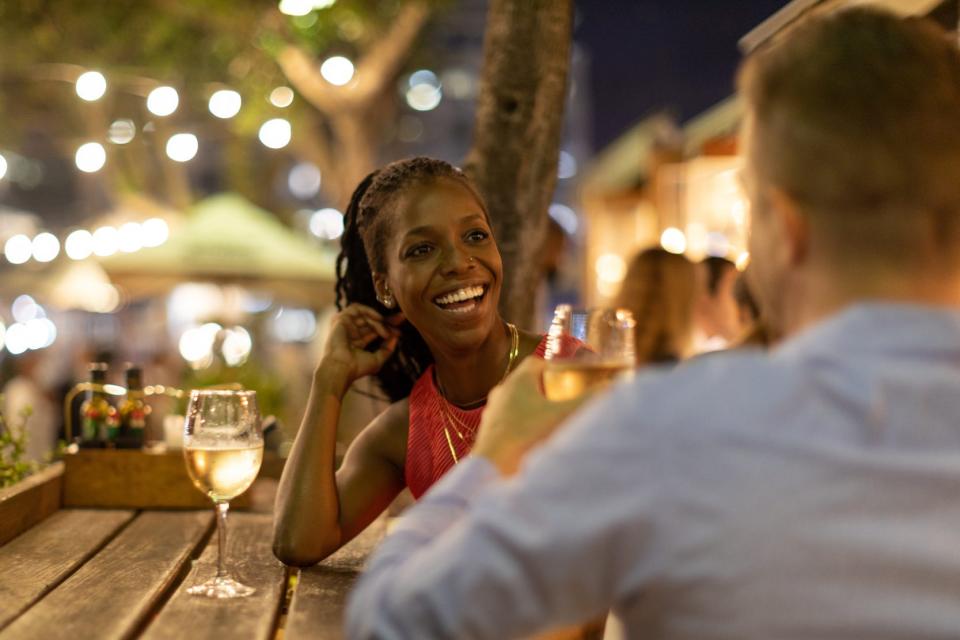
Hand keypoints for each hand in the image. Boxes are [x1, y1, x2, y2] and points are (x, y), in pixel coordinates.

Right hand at [318, 304, 403, 391]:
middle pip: (371, 320)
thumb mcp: (378, 359)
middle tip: (400, 320)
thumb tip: (396, 337)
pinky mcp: (341, 319)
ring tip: (386, 330)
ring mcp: (346, 325)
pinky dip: (369, 311)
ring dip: (378, 320)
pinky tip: (378, 319)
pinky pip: (357, 309)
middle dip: (387, 320)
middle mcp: (351, 332)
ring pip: (366, 315)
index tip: (400, 328)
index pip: (374, 329)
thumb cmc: (356, 368)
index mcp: (357, 341)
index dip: (387, 327)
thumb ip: (387, 349)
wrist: (342, 368)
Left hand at [473, 357, 585, 475]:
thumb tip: (612, 387)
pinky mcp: (488, 436)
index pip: (536, 363)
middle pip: (528, 385)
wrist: (493, 472)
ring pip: (517, 406)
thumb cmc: (527, 438)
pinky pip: (509, 426)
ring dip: (535, 412)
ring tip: (554, 425)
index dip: (555, 368)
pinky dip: (524, 430)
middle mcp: (501, 394)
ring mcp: (492, 415)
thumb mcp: (564, 416)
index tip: (571, 379)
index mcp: (517, 381)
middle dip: (548, 392)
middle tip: (567, 403)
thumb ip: (589, 400)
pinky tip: (537, 445)